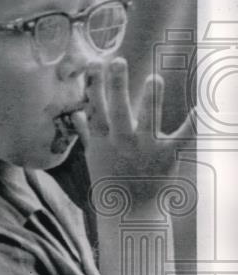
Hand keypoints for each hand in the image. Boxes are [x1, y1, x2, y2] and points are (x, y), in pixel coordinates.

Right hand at [83, 57, 194, 204]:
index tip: (94, 64)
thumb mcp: (94, 156)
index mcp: (102, 139)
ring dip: (151, 100)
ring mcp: (144, 149)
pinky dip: (192, 125)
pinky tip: (200, 109)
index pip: (94, 107)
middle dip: (115, 85)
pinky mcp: (167, 157)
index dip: (93, 85)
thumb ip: (87, 132)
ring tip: (154, 78)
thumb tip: (76, 114)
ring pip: (148, 121)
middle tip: (117, 61)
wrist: (129, 212)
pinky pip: (182, 139)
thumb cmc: (110, 179)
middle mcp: (121, 142)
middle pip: (116, 109)